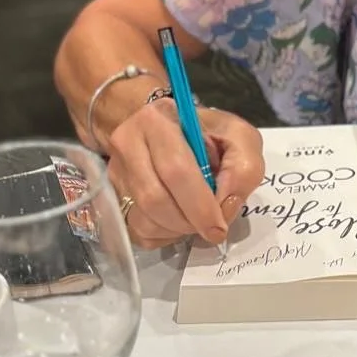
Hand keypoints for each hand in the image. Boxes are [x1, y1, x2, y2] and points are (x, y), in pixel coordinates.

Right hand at [106, 98, 264, 248]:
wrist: (169, 130)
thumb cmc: (208, 134)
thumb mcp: (238, 137)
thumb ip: (244, 167)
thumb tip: (225, 204)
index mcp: (159, 120)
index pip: (176, 170)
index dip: (199, 205)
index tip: (219, 226)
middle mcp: (127, 142)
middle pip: (154, 198)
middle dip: (189, 222)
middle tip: (212, 229)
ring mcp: (115, 171)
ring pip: (143, 219)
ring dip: (177, 230)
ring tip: (196, 218)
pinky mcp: (113, 195)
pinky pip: (136, 231)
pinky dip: (164, 236)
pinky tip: (179, 220)